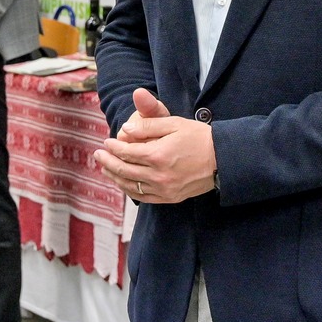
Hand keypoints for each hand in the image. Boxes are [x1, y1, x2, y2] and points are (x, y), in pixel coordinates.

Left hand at [95, 87, 215, 203]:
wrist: (223, 159)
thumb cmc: (199, 137)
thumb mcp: (174, 123)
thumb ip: (148, 125)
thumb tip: (125, 130)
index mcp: (158, 154)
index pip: (126, 152)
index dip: (113, 146)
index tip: (107, 141)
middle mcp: (159, 175)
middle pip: (124, 170)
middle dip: (107, 162)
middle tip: (98, 154)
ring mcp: (164, 189)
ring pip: (130, 186)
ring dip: (114, 177)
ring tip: (105, 168)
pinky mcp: (170, 198)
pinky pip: (143, 197)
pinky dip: (130, 190)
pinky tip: (123, 183)